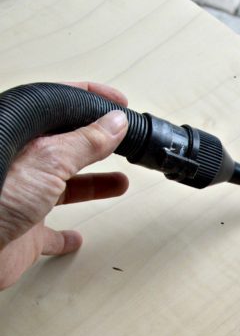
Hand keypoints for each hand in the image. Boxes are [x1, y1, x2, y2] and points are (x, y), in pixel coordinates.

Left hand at [0, 81, 129, 289]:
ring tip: (119, 182)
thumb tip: (114, 123)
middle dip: (97, 144)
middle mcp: (22, 164)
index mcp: (22, 136)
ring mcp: (23, 197)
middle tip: (123, 142)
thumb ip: (84, 142)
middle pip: (66, 147)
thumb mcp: (47, 161)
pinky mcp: (24, 230)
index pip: (59, 105)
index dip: (90, 100)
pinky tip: (76, 236)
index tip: (118, 103)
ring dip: (93, 185)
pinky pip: (49, 231)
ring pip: (63, 187)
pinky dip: (66, 234)